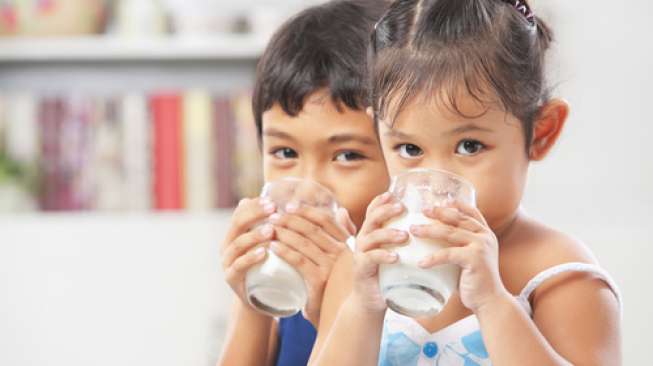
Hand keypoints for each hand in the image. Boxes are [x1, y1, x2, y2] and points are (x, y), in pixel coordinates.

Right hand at [220, 197, 275, 306]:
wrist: (261, 299)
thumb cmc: (269, 266)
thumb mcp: (269, 244)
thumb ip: (273, 224)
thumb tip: (287, 201)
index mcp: (235, 234)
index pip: (240, 212)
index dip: (255, 205)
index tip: (273, 200)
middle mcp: (228, 245)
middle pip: (237, 224)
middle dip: (255, 214)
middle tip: (273, 209)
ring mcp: (228, 262)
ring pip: (238, 244)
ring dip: (255, 235)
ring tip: (271, 230)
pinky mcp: (232, 279)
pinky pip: (239, 266)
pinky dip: (250, 258)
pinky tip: (263, 252)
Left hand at [268, 203, 353, 325]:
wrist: (336, 315)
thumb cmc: (336, 283)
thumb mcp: (342, 257)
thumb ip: (343, 234)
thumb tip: (341, 211)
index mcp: (346, 244)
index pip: (325, 220)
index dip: (306, 211)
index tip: (288, 206)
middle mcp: (341, 253)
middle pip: (312, 229)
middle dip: (290, 220)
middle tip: (272, 216)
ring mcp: (331, 267)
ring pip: (304, 243)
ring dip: (284, 233)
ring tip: (268, 229)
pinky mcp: (319, 281)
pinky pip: (299, 261)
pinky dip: (285, 251)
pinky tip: (272, 246)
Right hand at [351, 192, 408, 313]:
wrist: (372, 301)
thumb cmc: (387, 275)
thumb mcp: (394, 253)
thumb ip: (404, 240)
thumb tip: (424, 226)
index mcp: (371, 233)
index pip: (372, 212)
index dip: (380, 201)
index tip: (392, 193)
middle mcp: (363, 240)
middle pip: (372, 219)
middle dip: (386, 211)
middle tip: (402, 208)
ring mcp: (361, 254)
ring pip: (372, 237)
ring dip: (388, 234)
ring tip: (405, 235)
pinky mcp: (362, 269)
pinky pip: (371, 258)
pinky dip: (383, 256)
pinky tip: (395, 257)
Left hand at [411, 201, 508, 311]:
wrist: (490, 301)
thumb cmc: (475, 281)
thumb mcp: (470, 258)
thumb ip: (459, 246)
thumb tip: (434, 239)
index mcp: (485, 233)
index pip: (472, 212)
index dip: (457, 204)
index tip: (441, 200)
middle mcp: (485, 236)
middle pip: (457, 219)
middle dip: (438, 213)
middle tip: (422, 210)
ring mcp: (481, 247)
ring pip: (450, 233)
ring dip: (429, 230)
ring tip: (413, 230)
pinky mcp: (475, 259)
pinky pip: (448, 254)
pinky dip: (433, 258)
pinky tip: (420, 263)